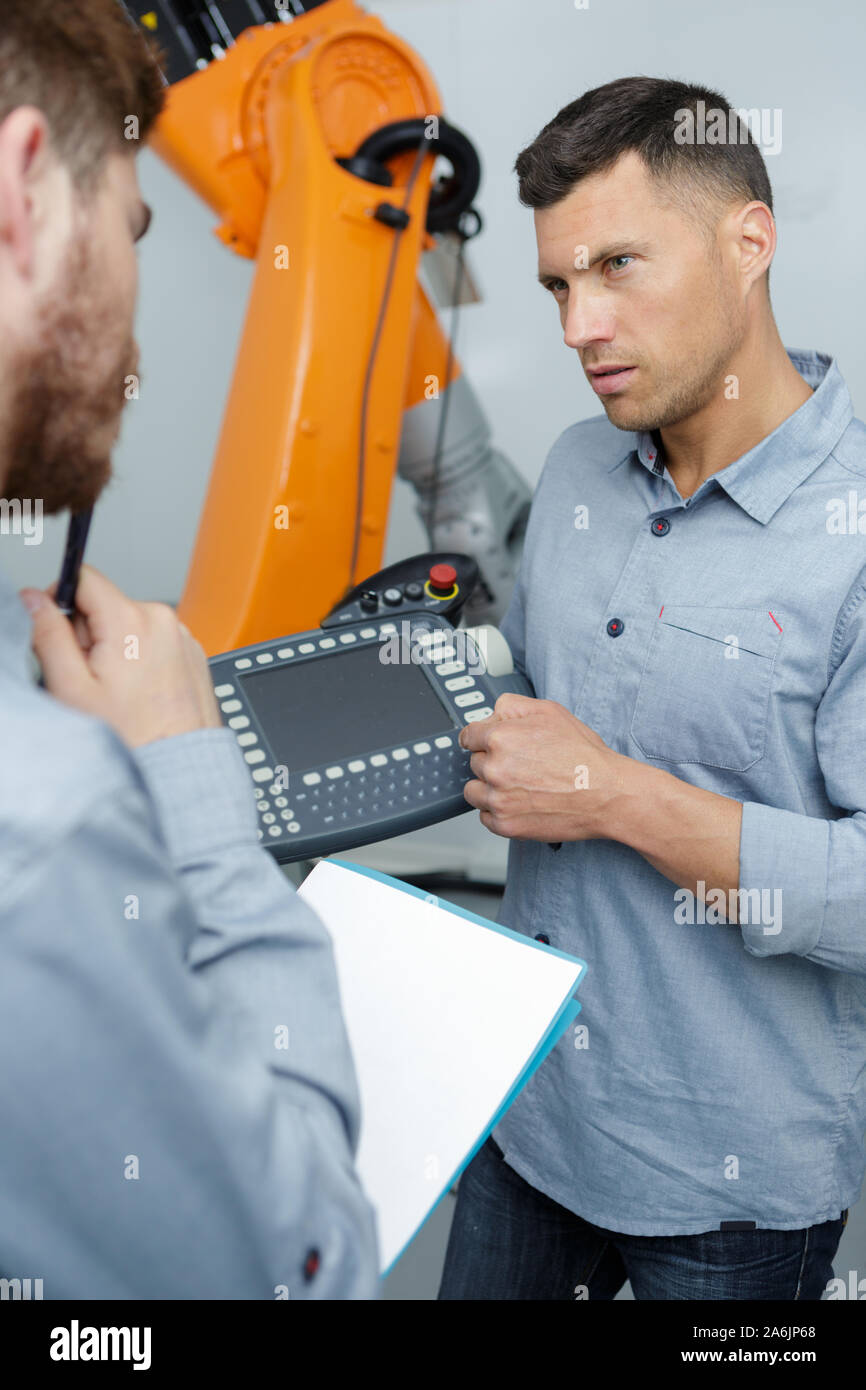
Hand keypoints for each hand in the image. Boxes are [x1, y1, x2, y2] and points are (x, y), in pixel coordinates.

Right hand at [20, 565, 222, 748]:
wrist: (181, 771)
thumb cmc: (133, 738)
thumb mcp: (72, 687)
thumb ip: (48, 634)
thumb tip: (33, 598)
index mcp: (133, 620)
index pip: (84, 577)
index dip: (61, 601)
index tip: (58, 633)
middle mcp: (164, 621)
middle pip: (106, 606)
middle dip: (89, 637)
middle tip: (92, 680)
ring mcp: (183, 638)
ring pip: (129, 628)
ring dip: (116, 652)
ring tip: (120, 693)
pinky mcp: (193, 656)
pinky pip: (154, 645)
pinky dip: (141, 663)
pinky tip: (140, 695)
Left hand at [458, 692, 623, 841]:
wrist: (605, 794)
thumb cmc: (583, 755)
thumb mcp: (550, 711)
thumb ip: (512, 706)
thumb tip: (490, 714)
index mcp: (500, 738)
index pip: (469, 737)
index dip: (482, 740)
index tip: (487, 746)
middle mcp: (495, 768)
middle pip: (475, 763)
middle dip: (493, 762)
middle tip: (522, 766)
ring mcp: (498, 799)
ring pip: (474, 791)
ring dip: (490, 789)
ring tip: (519, 786)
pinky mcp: (505, 824)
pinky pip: (485, 817)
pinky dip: (498, 811)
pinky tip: (521, 803)